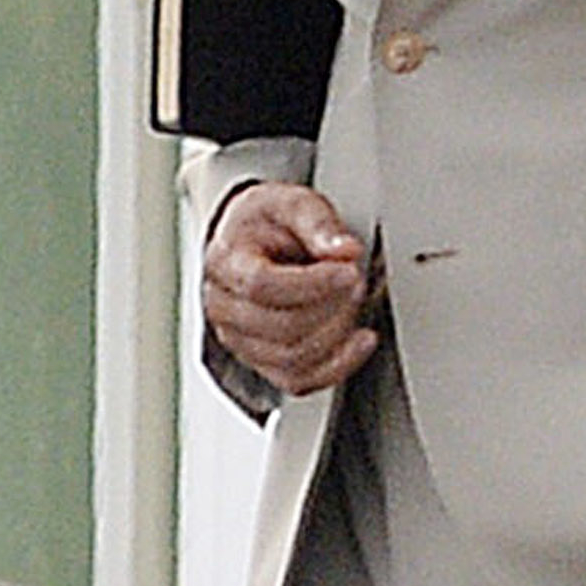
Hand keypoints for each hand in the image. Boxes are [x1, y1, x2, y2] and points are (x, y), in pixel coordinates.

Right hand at [204, 183, 378, 398]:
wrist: (254, 242)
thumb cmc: (270, 223)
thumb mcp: (293, 203)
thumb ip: (318, 223)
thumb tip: (345, 250)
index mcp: (225, 262)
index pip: (261, 286)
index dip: (312, 284)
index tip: (349, 271)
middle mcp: (224, 306)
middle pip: (281, 326)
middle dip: (331, 305)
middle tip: (357, 279)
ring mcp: (240, 339)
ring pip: (292, 357)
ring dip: (337, 332)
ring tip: (354, 300)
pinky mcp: (261, 362)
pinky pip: (299, 381)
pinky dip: (338, 366)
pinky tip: (360, 340)